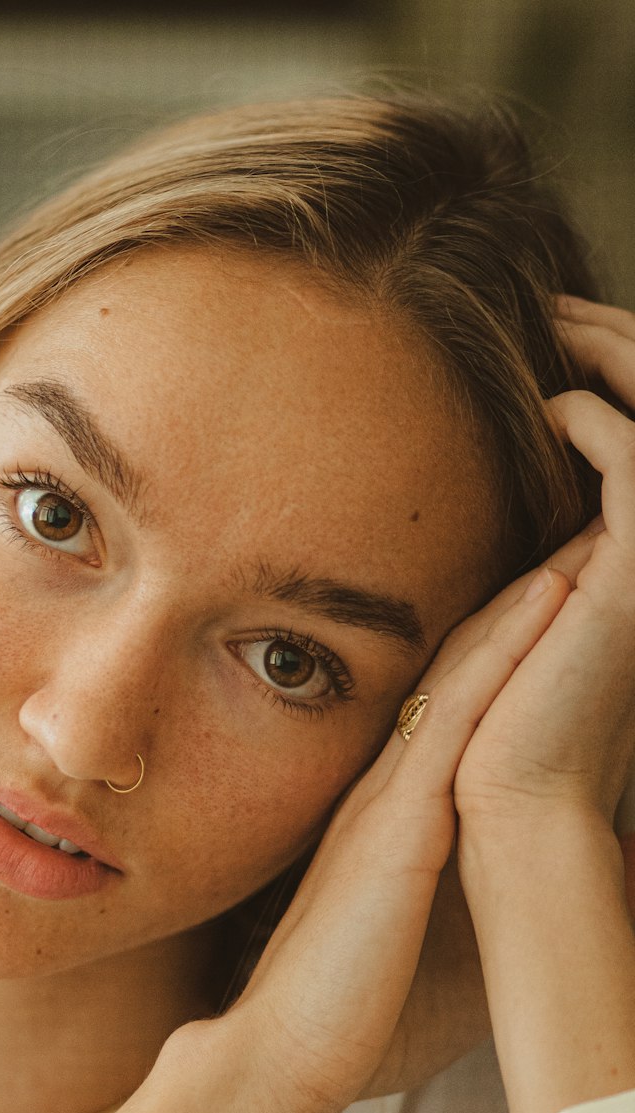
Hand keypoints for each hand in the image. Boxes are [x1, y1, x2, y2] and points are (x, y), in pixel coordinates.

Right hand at [231, 528, 597, 1108]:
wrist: (279, 1052)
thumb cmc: (340, 1008)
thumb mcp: (394, 929)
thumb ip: (426, 890)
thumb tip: (484, 895)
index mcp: (387, 813)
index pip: (449, 707)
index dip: (499, 644)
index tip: (549, 593)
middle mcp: (387, 788)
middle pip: (460, 669)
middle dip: (520, 600)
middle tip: (574, 536)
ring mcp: (390, 798)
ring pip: (466, 672)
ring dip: (526, 601)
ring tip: (583, 539)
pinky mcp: (401, 824)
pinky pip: (461, 716)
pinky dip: (507, 652)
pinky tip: (551, 599)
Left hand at [453, 297, 634, 828]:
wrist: (515, 793)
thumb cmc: (504, 720)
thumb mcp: (527, 616)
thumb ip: (541, 558)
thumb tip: (514, 510)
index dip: (617, 375)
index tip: (556, 336)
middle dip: (622, 345)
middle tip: (560, 303)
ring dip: (616, 359)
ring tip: (559, 322)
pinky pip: (634, 463)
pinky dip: (598, 421)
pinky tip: (551, 409)